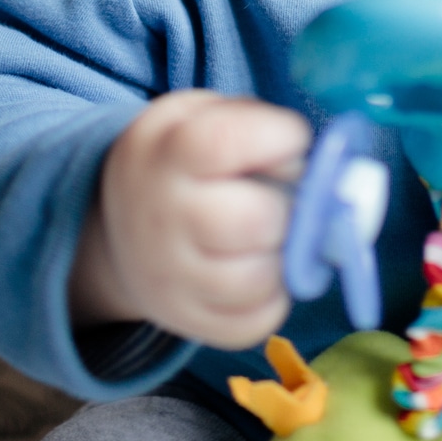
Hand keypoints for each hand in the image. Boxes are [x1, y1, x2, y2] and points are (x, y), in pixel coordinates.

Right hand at [70, 91, 309, 348]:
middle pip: (255, 220)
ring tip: (272, 236)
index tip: (291, 140)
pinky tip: (261, 267)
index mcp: (168, 153)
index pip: (226, 142)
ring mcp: (172, 278)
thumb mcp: (200, 118)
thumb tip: (321, 168)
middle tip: (282, 200)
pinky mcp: (191, 322)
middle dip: (288, 208)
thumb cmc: (181, 163)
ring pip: (260, 279)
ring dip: (284, 256)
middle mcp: (163, 219)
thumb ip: (255, 123)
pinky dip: (274, 296)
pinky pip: (257, 320)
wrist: (120, 227)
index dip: (280, 137)